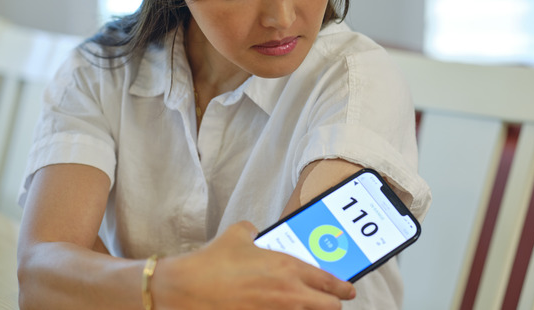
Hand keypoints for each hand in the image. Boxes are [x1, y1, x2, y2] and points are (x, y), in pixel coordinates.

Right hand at [152, 221, 355, 309]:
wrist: (185, 289)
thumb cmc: (212, 263)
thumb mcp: (237, 235)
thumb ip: (253, 231)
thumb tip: (254, 231)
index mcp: (288, 268)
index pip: (329, 283)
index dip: (342, 289)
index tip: (348, 292)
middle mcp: (288, 295)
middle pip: (329, 309)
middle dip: (332, 306)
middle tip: (330, 303)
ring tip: (304, 308)